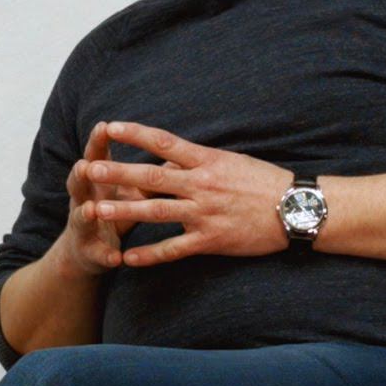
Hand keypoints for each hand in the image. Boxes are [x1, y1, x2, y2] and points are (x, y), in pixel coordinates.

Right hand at [52, 121, 150, 276]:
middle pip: (80, 183)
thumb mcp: (130, 191)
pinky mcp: (90, 253)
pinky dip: (105, 254)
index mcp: (97, 182)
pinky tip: (115, 257)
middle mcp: (84, 200)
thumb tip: (175, 151)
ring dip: (85, 213)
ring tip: (91, 209)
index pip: (97, 157)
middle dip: (82, 174)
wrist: (88, 250)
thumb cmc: (115, 210)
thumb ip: (149, 174)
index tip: (104, 125)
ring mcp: (84, 227)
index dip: (98, 142)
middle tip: (85, 165)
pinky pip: (98, 254)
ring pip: (81, 217)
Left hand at [87, 121, 294, 266]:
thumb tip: (165, 160)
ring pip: (157, 211)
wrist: (296, 208)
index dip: (136, 134)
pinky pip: (174, 249)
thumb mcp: (230, 161)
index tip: (111, 127)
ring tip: (95, 210)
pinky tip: (128, 259)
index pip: (164, 143)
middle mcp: (202, 184)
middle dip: (118, 172)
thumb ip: (197, 161)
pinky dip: (150, 255)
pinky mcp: (211, 240)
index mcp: (207, 160)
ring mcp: (205, 213)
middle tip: (89, 168)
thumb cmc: (264, 182)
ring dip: (124, 211)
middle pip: (152, 176)